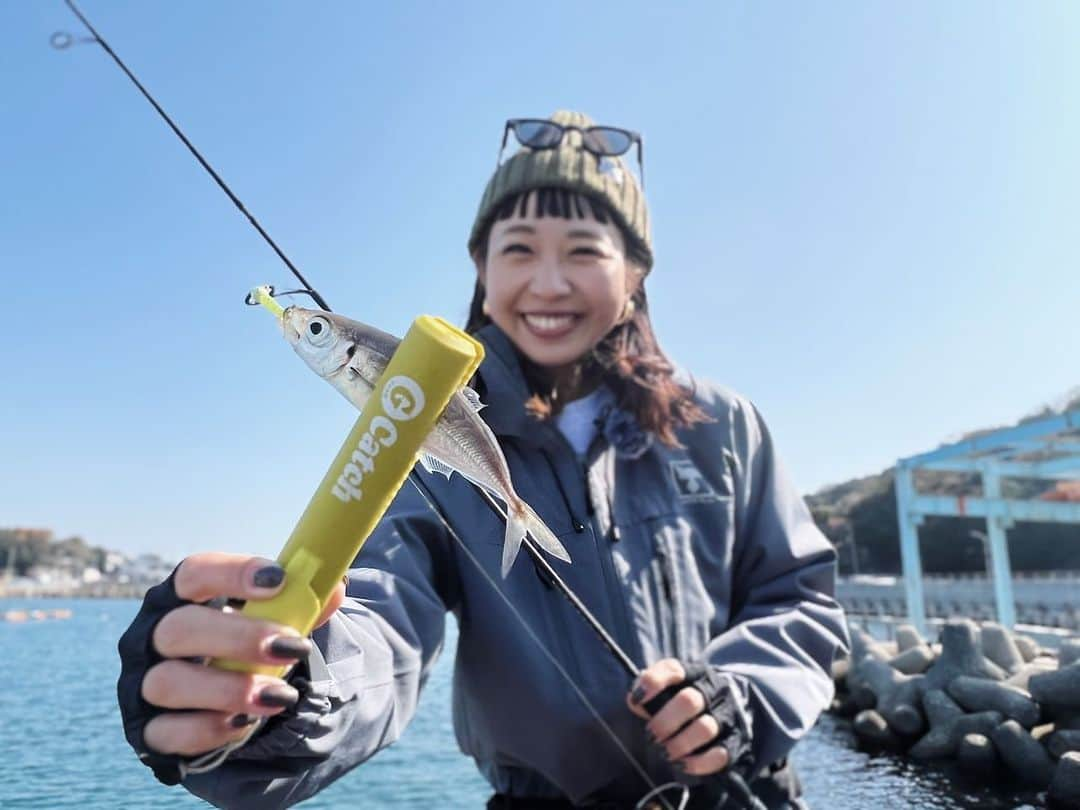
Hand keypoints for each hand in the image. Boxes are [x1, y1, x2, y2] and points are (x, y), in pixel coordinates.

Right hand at [131, 553, 345, 759]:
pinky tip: (244, 723)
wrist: (224, 698)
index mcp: (183, 596)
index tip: (278, 580)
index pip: (194, 572)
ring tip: (280, 696)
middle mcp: (152, 635)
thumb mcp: (273, 619)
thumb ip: (301, 604)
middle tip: (291, 649)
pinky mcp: (146, 729)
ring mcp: (143, 682)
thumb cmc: (248, 643)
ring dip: (229, 689)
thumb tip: (335, 589)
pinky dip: (209, 729)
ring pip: (168, 682)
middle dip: (239, 639)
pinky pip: (167, 732)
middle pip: (179, 628)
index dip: (232, 573)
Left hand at [627, 658, 747, 776]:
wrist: (731, 705)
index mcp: (693, 673)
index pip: (673, 669)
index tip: (636, 699)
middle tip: (652, 736)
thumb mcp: (669, 687)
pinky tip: (684, 764)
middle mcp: (713, 690)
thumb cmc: (686, 699)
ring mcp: (727, 715)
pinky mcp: (736, 741)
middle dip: (664, 722)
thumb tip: (634, 700)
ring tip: (666, 752)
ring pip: (705, 728)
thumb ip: (649, 689)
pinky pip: (720, 755)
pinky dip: (698, 763)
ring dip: (679, 744)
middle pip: (689, 701)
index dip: (652, 683)